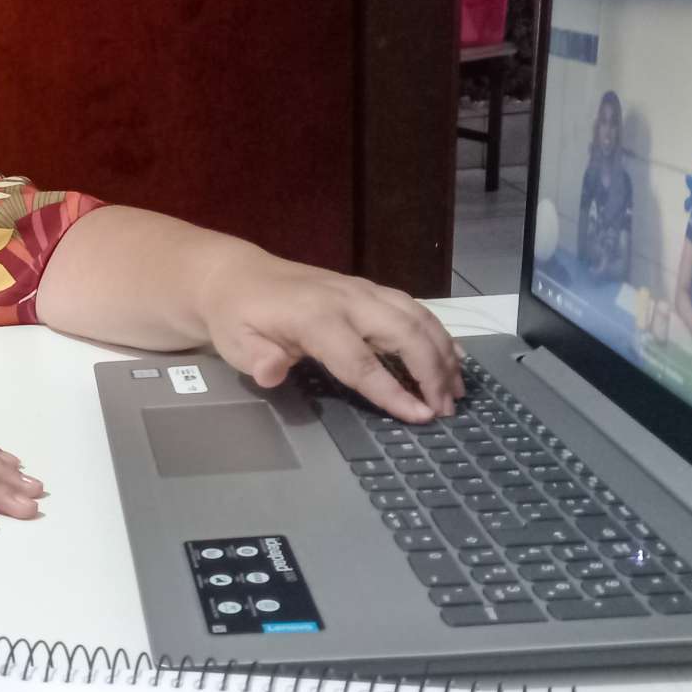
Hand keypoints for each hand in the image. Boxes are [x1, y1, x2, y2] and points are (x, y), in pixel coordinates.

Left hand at [199, 249, 463, 420]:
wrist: (235, 276)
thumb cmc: (237, 317)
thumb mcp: (234, 342)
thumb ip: (256, 359)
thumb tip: (272, 372)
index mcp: (316, 317)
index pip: (362, 362)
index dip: (393, 392)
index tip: (421, 416)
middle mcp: (347, 300)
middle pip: (403, 333)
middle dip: (431, 372)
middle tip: (447, 410)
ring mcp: (361, 290)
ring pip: (416, 317)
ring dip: (442, 352)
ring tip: (457, 389)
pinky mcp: (368, 289)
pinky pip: (412, 308)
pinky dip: (437, 332)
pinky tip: (453, 356)